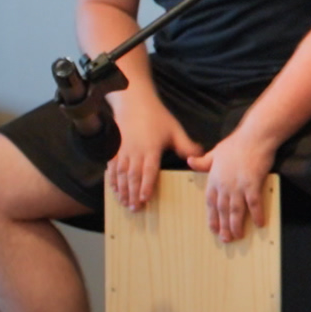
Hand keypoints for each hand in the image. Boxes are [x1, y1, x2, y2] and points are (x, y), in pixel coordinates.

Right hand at [103, 94, 203, 214]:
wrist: (134, 103)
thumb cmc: (157, 117)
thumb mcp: (175, 130)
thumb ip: (186, 145)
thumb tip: (199, 156)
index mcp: (151, 149)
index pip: (148, 171)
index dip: (146, 186)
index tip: (144, 199)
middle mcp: (135, 152)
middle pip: (132, 177)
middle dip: (133, 194)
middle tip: (134, 208)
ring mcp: (122, 151)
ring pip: (120, 174)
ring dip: (122, 190)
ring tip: (124, 203)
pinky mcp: (114, 149)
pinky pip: (111, 167)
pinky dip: (111, 180)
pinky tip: (113, 189)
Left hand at [187, 129, 277, 242]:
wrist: (254, 136)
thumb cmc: (236, 143)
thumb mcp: (215, 152)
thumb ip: (203, 161)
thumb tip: (189, 161)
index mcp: (214, 178)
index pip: (210, 202)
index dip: (212, 217)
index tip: (213, 228)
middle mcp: (224, 185)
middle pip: (222, 210)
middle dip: (223, 226)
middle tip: (225, 239)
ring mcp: (238, 186)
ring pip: (235, 210)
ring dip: (236, 225)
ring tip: (237, 236)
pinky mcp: (253, 184)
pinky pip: (254, 204)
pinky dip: (257, 215)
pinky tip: (260, 224)